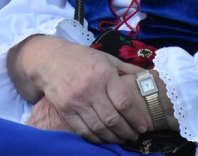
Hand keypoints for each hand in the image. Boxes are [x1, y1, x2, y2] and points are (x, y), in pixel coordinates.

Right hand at [14, 37, 148, 143]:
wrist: (49, 60)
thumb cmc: (82, 58)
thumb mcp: (105, 58)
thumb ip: (126, 68)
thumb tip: (147, 76)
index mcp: (104, 74)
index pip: (124, 102)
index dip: (136, 117)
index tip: (143, 126)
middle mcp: (91, 88)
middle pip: (113, 119)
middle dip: (127, 131)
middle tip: (134, 136)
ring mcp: (76, 101)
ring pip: (99, 127)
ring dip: (113, 137)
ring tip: (122, 139)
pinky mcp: (65, 110)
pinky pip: (83, 130)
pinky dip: (96, 138)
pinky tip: (104, 139)